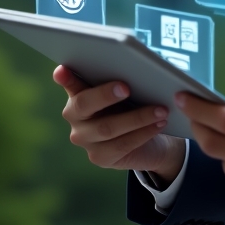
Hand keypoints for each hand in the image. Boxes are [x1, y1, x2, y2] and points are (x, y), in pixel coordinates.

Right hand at [54, 65, 185, 182]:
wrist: (150, 138)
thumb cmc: (136, 103)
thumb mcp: (129, 89)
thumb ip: (123, 77)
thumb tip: (134, 67)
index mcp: (78, 92)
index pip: (70, 82)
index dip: (65, 77)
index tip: (63, 70)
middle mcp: (75, 116)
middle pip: (83, 105)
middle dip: (104, 95)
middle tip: (126, 87)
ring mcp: (84, 139)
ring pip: (107, 128)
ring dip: (138, 117)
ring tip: (161, 109)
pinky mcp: (100, 157)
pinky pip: (122, 145)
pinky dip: (143, 133)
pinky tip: (159, 124)